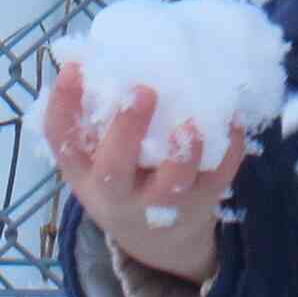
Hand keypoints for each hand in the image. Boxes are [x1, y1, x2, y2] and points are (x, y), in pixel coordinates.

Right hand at [42, 62, 247, 285]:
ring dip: (181, 156)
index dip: (64, 107)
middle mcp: (117, 193)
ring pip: (170, 186)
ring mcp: (160, 202)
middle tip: (143, 91)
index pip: (63, 143)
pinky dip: (230, 151)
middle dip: (127, 131)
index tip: (73, 69)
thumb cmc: (121, 180)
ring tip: (190, 124)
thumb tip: (93, 54)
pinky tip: (234, 120)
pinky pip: (217, 179)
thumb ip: (93, 120)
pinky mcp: (199, 201)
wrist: (155, 242)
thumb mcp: (94, 160)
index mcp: (85, 174)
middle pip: (115, 170)